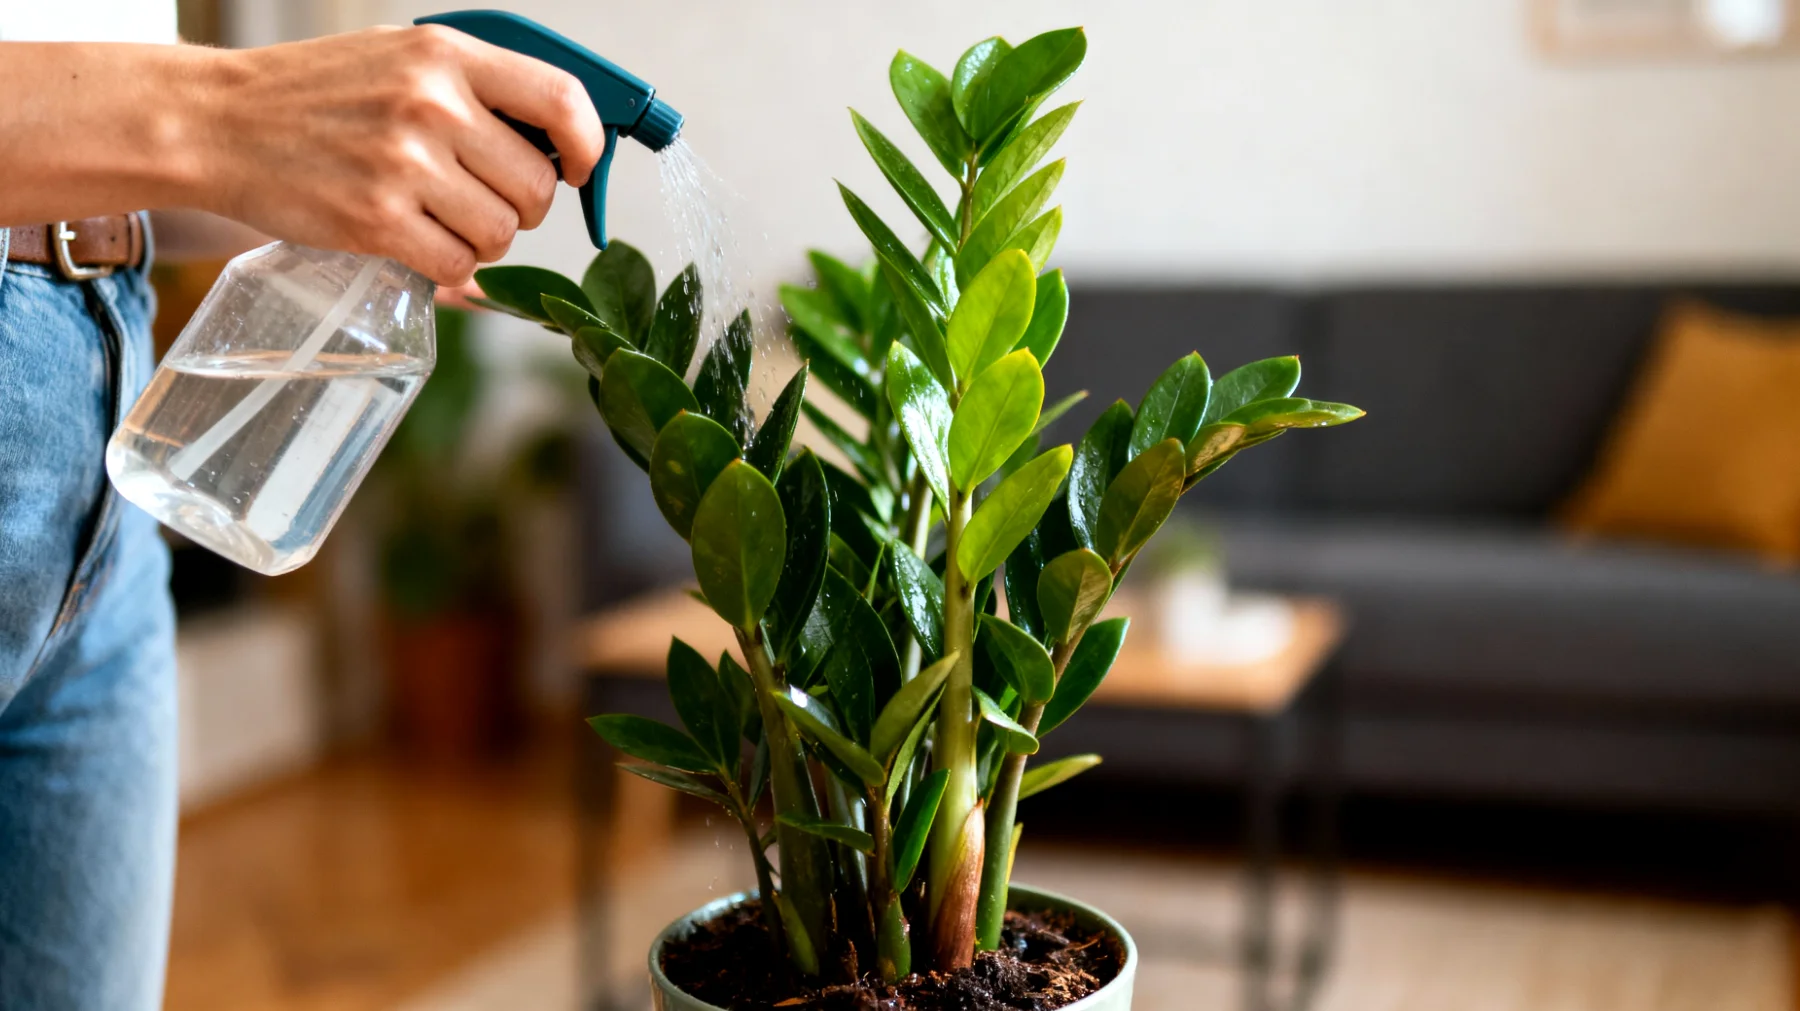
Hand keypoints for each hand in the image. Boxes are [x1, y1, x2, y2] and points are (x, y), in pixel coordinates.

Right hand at [192, 25, 604, 285]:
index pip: (561, 99)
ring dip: (483, 240)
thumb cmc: (317, 95)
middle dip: (520, 207)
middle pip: (535, 186)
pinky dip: (448, 266)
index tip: (578, 167)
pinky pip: (458, 264)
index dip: (587, 144)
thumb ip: (475, 90)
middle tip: (478, 199)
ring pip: (501, 232)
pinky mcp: (377, 220)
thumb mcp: (399, 59)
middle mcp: (431, 104)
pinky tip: (416, 242)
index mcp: (445, 54)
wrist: (217, 122)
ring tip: (439, 218)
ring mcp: (404, 165)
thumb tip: (558, 149)